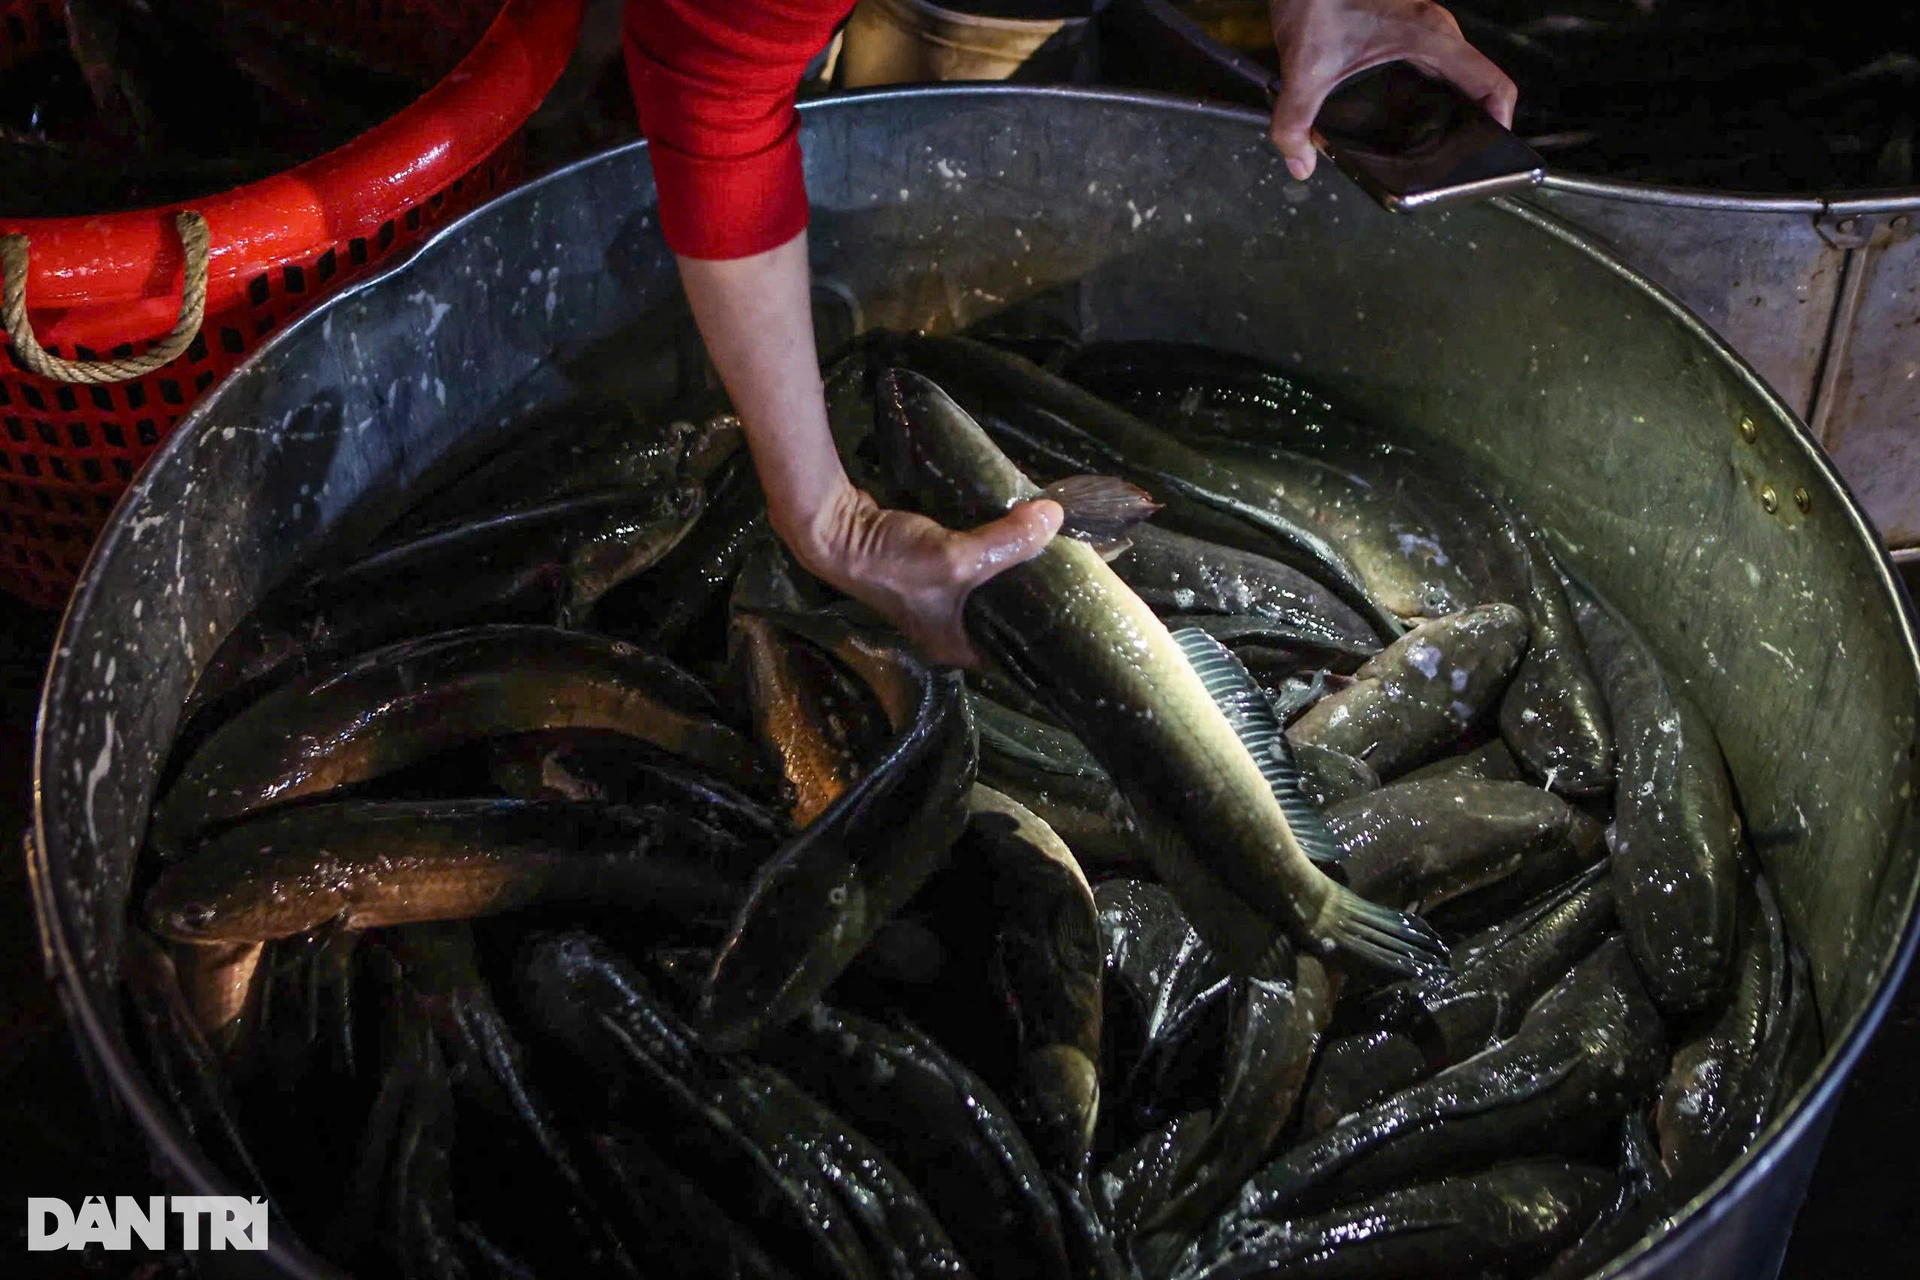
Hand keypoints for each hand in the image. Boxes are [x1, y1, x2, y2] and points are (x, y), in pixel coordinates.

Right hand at [794, 484, 1062, 666]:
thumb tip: (1055, 517)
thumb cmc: (892, 562)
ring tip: (1054, 548)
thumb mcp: (956, 557)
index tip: (1079, 604)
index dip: (1045, 631)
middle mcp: (948, 630)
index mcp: (956, 646)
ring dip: (1015, 568)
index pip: (1013, 650)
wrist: (833, 530)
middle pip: (1004, 615)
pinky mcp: (930, 569)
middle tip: (1073, 568)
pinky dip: (993, 549)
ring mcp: (938, 600)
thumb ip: (1007, 542)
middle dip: (1034, 592)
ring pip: (991, 587)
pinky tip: (1016, 530)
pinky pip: (974, 564)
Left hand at [1266, 0, 1517, 179]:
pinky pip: (1434, 68)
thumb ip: (1295, 124)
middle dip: (1471, 129)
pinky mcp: (1407, 31)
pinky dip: (1430, 95)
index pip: (1492, 84)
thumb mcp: (1303, 71)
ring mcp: (1424, 30)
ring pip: (1454, 78)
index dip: (1501, 124)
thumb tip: (1300, 164)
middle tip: (1455, 165)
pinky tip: (1403, 121)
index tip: (1493, 155)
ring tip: (1432, 152)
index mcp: (1431, 39)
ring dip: (1450, 112)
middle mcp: (1437, 33)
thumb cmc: (1315, 2)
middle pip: (1476, 88)